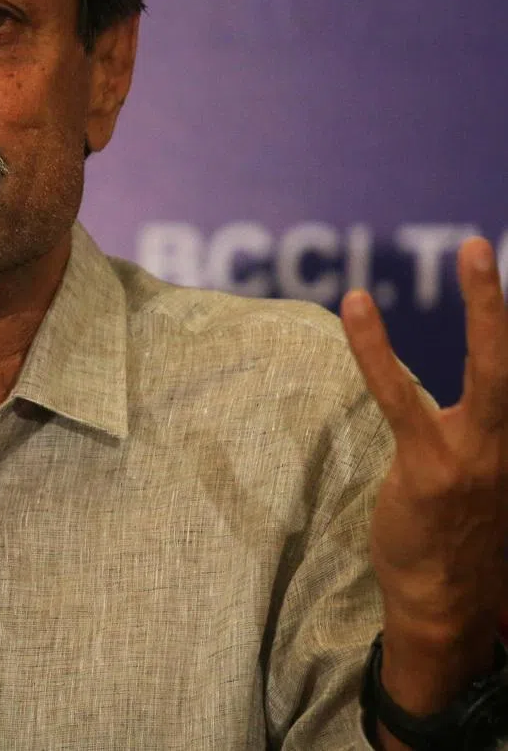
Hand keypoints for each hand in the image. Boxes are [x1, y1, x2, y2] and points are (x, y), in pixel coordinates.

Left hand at [341, 238, 507, 708]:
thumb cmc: (457, 537)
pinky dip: (376, 347)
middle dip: (502, 302)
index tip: (486, 269)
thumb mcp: (482, 479)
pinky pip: (400, 395)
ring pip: (490, 370)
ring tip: (474, 249)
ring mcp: (477, 454)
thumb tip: (461, 400)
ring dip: (487, 306)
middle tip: (482, 244)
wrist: (444, 606)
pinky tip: (357, 306)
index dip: (500, 325)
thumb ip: (480, 431)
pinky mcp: (431, 465)